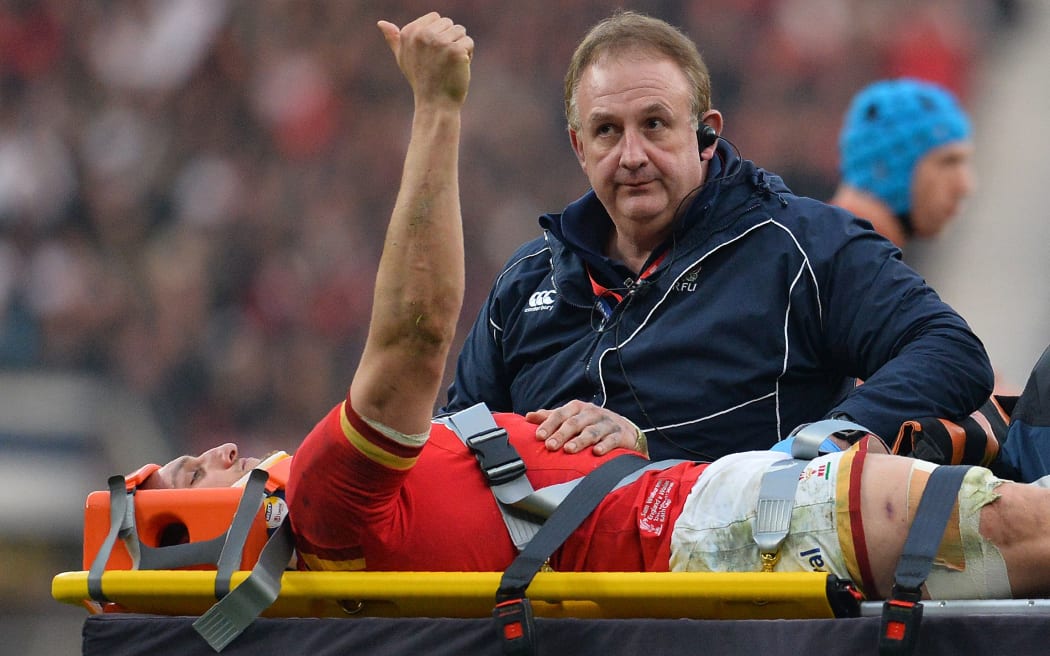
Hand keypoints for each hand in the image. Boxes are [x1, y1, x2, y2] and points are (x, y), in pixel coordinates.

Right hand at [377, 12, 472, 107]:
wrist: (435, 104)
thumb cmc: (420, 81)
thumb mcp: (403, 59)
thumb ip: (395, 40)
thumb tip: (381, 23)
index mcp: (409, 32)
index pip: (436, 17)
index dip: (439, 34)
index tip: (432, 53)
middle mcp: (423, 35)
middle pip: (449, 23)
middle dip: (450, 40)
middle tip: (441, 62)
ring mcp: (439, 42)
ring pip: (460, 31)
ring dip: (460, 47)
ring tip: (449, 65)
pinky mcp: (455, 50)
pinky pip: (469, 42)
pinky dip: (468, 55)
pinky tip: (458, 69)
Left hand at [526, 400, 647, 456]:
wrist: (623, 429)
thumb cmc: (590, 423)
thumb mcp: (571, 417)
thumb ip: (550, 417)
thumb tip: (528, 416)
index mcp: (577, 408)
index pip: (560, 414)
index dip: (549, 424)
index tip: (538, 436)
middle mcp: (591, 413)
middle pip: (574, 423)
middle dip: (561, 434)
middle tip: (550, 446)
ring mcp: (606, 423)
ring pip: (592, 431)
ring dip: (580, 440)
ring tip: (569, 450)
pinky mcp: (619, 434)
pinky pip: (612, 440)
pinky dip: (605, 445)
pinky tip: (597, 452)